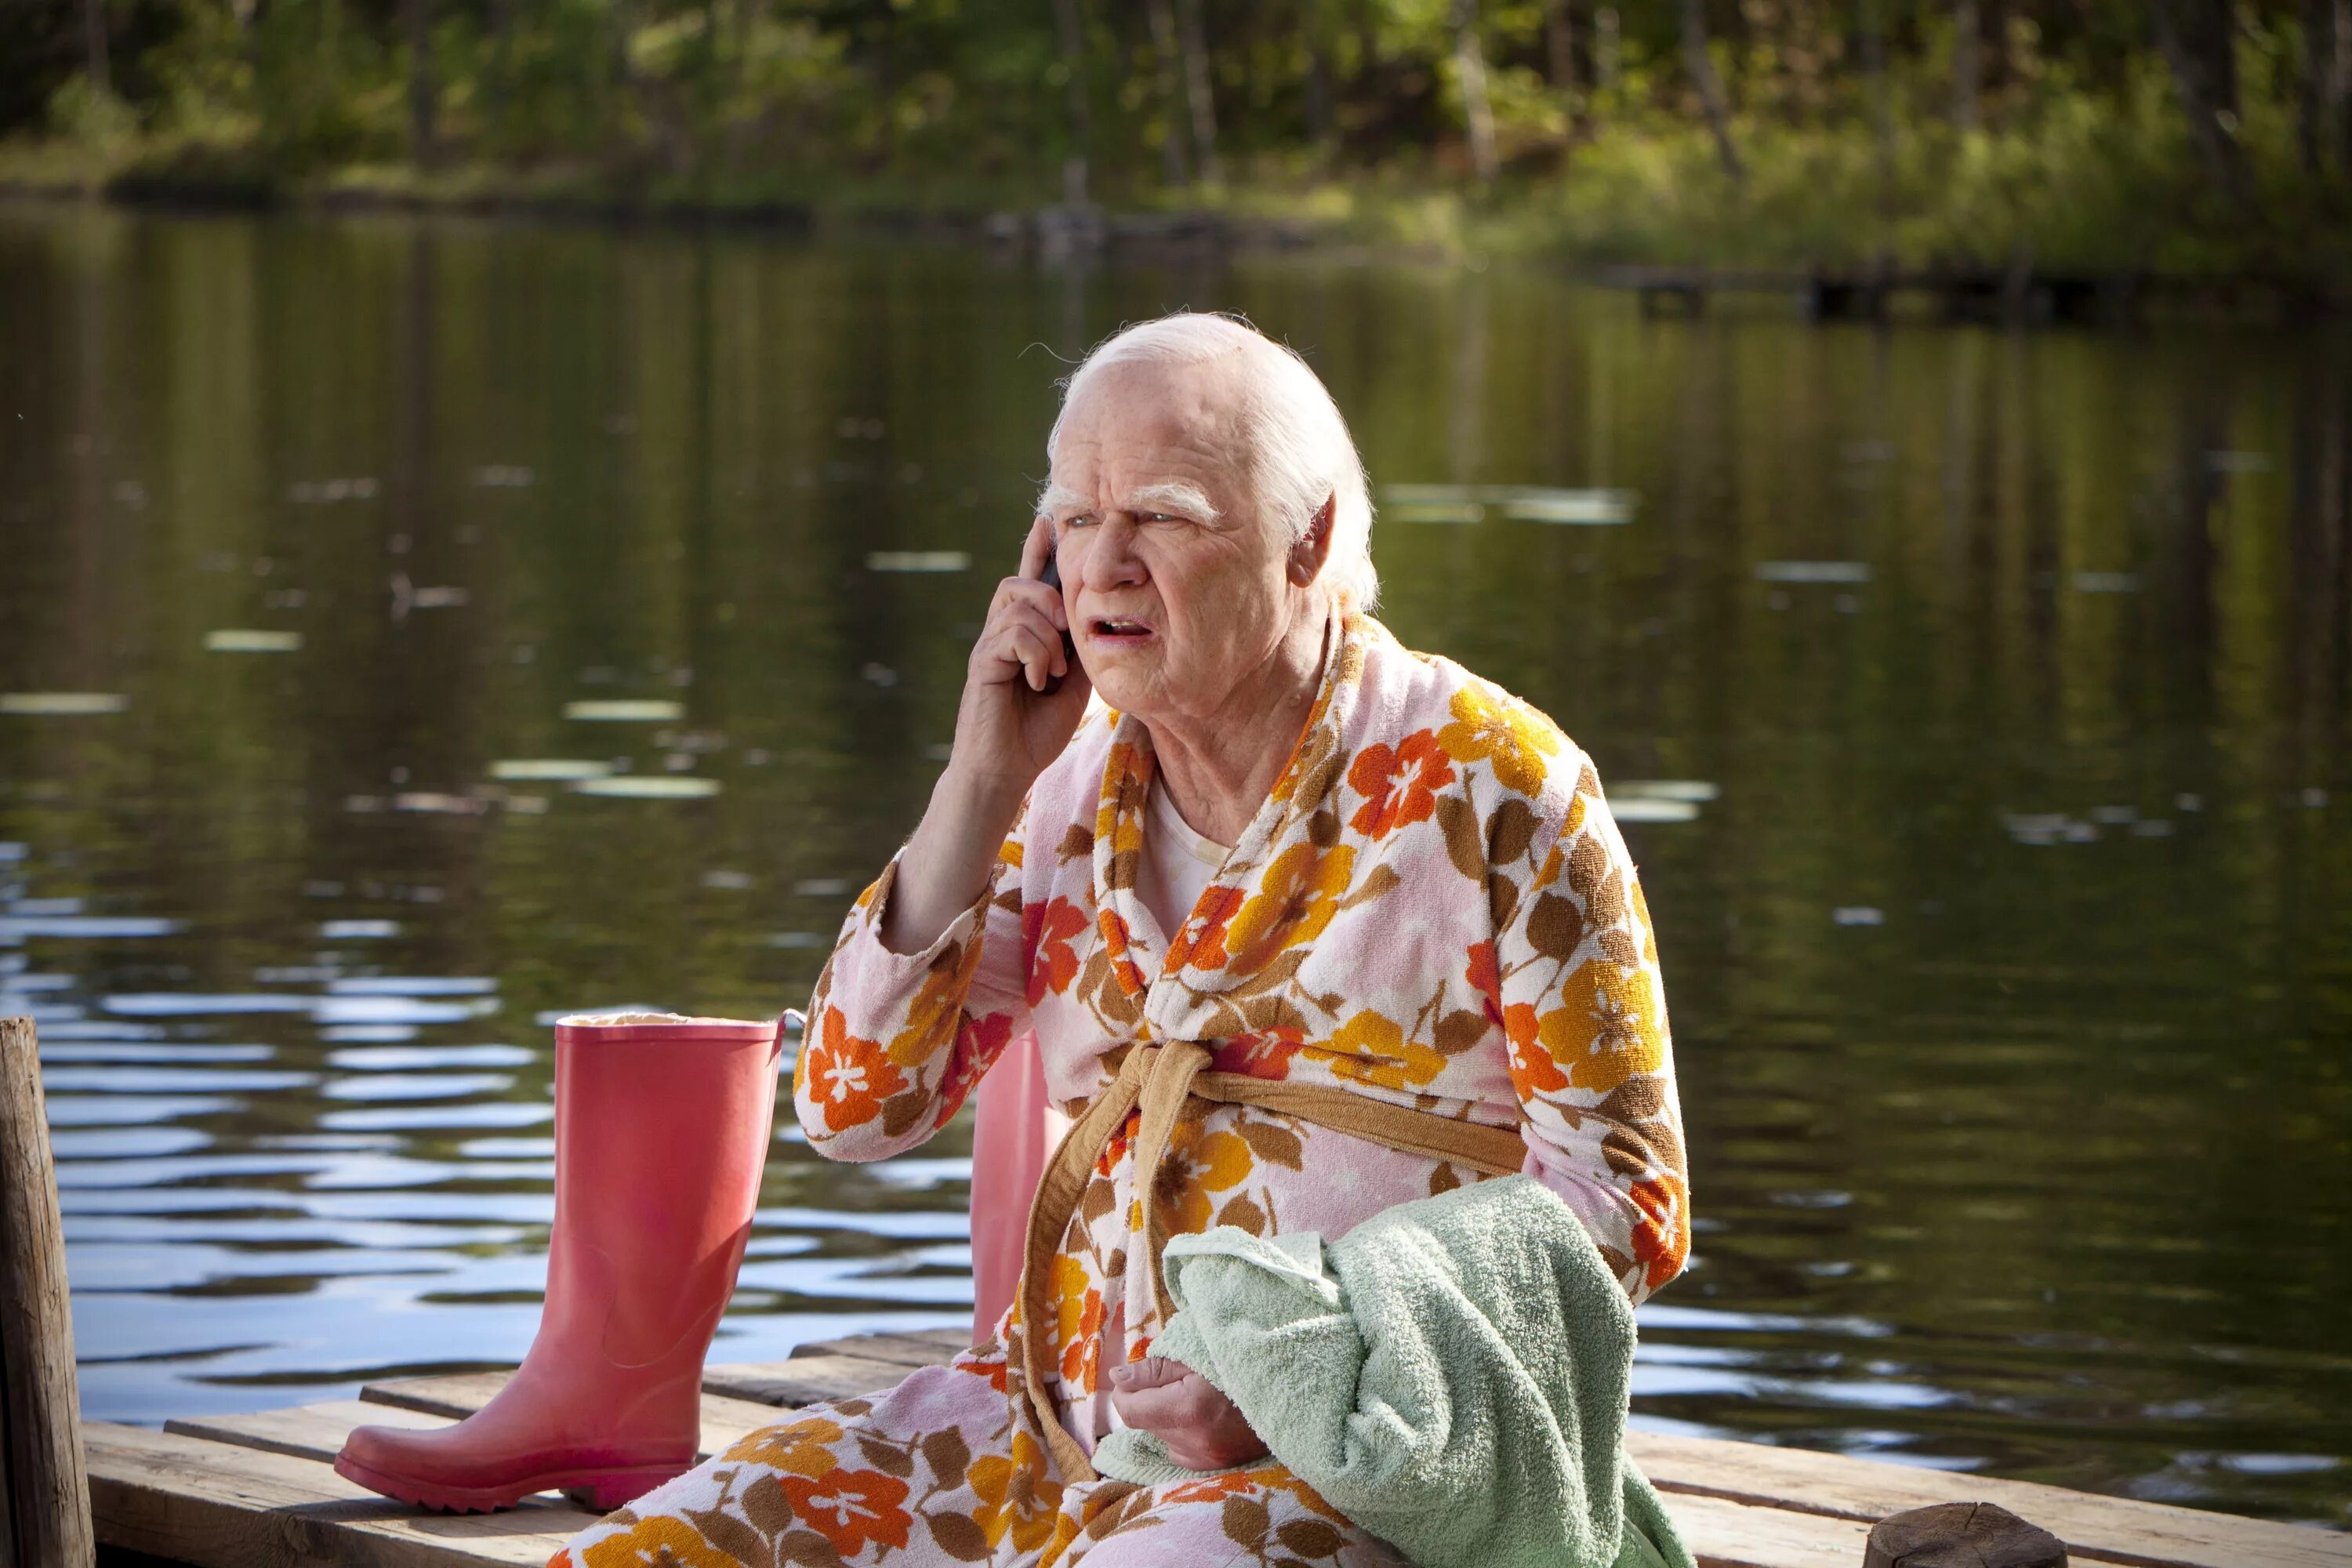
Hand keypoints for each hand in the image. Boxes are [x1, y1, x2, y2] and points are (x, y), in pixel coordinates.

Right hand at [946, 514, 1091, 809]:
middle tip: (1065, 632)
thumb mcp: (1075, 684)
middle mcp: (1001, 633)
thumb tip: (1099, 617)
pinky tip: (1037, 682)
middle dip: (1050, 596)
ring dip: (1048, 638)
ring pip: (1020, 606)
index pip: (1029, 581)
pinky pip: (1013, 634)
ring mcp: (988, 646)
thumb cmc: (1037, 730)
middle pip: (1020, 582)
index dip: (1037, 550)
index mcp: (1024, 635)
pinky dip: (1035, 655)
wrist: (1006, 770)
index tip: (1048, 518)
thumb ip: (1081, 649)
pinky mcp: (981, 663)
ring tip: (1051, 673)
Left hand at [1108, 1356, 1267, 1470]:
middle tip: (1174, 1382)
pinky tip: (1204, 1418)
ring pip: (1163, 1437)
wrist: (1287, 1394)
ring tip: (1195, 1399)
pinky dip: (1184, 1434)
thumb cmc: (1238, 1366)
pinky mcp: (1215, 1466)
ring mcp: (1206, 1459)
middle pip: (1146, 1424)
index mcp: (1187, 1410)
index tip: (1132, 1380)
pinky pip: (1181, 1450)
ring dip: (1167, 1418)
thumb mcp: (1194, 1356)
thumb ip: (1153, 1370)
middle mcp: (1194, 1442)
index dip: (1124, 1394)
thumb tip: (1117, 1379)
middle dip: (1149, 1402)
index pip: (1130, 1411)